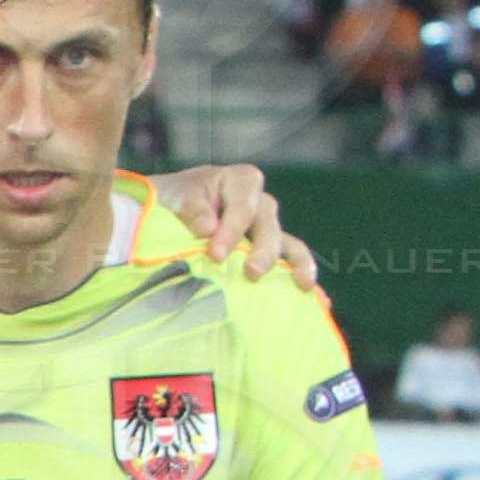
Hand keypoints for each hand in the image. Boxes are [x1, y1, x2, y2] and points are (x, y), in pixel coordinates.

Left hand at [149, 161, 318, 290]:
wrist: (165, 211)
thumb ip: (191, 210)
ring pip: (288, 244)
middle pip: (269, 226)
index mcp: (240, 181)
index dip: (232, 229)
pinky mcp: (267, 251)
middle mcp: (260, 203)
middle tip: (251, 273)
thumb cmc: (170, 200)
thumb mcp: (173, 197)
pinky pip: (290, 263)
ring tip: (300, 285)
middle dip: (263, 250)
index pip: (243, 205)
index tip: (216, 254)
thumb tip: (208, 229)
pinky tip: (314, 298)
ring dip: (295, 265)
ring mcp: (267, 228)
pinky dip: (300, 278)